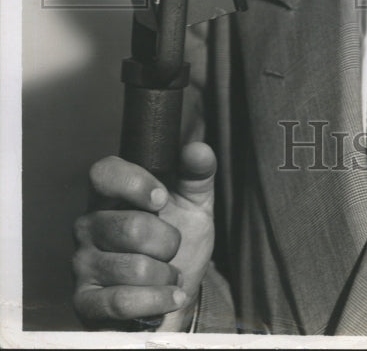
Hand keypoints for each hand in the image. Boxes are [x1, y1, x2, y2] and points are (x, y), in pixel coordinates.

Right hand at [72, 141, 215, 330]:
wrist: (175, 293)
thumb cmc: (181, 240)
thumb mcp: (195, 203)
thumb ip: (198, 173)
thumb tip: (198, 149)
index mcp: (110, 195)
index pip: (103, 173)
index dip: (135, 183)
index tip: (162, 198)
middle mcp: (88, 225)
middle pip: (132, 227)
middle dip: (169, 241)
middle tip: (173, 247)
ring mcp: (83, 263)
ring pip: (134, 267)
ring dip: (166, 274)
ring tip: (168, 274)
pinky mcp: (86, 302)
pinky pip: (122, 301)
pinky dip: (157, 300)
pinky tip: (170, 297)